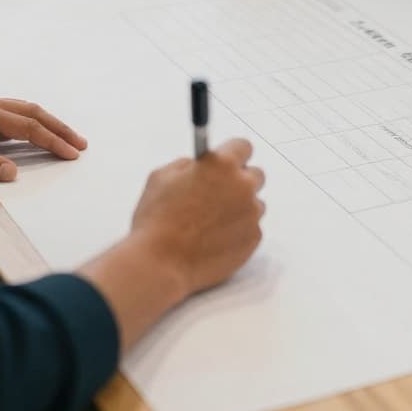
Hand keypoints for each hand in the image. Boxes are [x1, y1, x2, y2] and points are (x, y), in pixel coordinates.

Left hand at [0, 95, 88, 180]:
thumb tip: (13, 171)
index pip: (27, 128)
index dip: (52, 141)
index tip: (72, 154)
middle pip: (31, 112)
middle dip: (58, 127)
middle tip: (80, 143)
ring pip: (21, 108)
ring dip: (45, 122)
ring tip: (63, 136)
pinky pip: (9, 110)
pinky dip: (28, 120)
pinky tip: (30, 130)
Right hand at [131, 139, 265, 293]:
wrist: (160, 264)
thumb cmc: (156, 220)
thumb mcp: (161, 177)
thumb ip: (187, 165)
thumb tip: (199, 166)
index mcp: (221, 165)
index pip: (243, 147)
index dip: (232, 154)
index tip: (227, 161)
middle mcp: (243, 185)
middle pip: (255, 175)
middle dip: (239, 181)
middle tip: (218, 193)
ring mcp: (251, 213)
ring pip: (254, 203)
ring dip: (239, 207)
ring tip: (211, 222)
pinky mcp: (254, 238)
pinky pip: (251, 228)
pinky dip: (238, 231)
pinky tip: (214, 239)